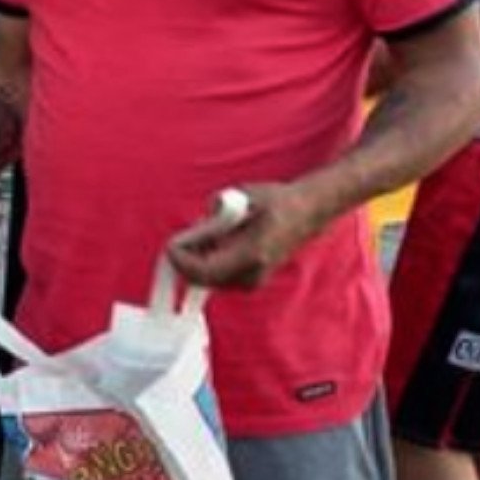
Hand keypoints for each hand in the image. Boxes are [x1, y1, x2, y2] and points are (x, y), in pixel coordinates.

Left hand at [166, 183, 330, 289]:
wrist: (307, 212)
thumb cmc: (275, 201)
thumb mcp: (241, 198)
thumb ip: (216, 214)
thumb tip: (196, 229)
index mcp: (252, 254)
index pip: (205, 271)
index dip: (182, 261)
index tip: (172, 246)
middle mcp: (253, 274)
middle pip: (203, 280)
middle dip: (186, 262)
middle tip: (180, 240)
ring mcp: (254, 281)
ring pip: (210, 281)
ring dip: (196, 264)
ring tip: (199, 239)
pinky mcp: (253, 281)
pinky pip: (220, 278)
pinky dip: (208, 265)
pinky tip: (211, 246)